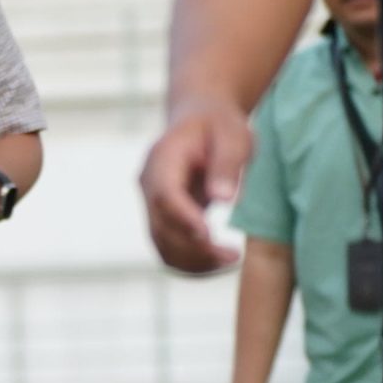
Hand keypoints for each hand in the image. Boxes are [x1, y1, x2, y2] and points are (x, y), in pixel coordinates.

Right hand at [140, 96, 254, 272]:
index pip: (165, 195)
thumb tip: (223, 199)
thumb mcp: (233, 136)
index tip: (209, 237)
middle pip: (160, 226)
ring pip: (161, 244)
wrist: (200, 120)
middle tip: (234, 256)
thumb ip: (227, 165)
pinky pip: (168, 248)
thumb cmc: (220, 126)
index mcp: (162, 159)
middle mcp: (148, 184)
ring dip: (192, 261)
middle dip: (194, 248)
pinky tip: (218, 262)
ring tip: (231, 261)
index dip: (183, 218)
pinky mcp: (161, 218)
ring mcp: (151, 204)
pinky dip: (190, 262)